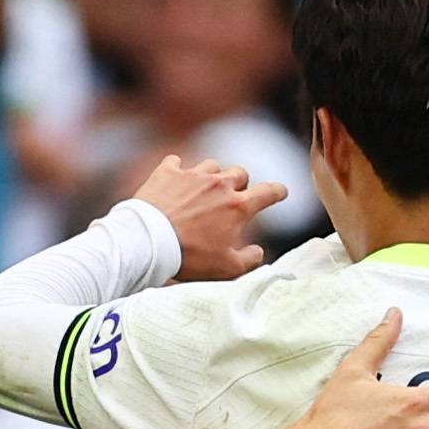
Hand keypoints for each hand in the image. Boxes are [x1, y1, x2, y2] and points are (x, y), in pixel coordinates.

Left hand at [132, 155, 289, 280]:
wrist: (148, 242)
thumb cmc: (189, 257)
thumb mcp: (227, 267)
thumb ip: (250, 259)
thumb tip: (259, 252)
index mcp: (238, 206)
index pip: (268, 192)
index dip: (278, 191)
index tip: (280, 192)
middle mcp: (219, 185)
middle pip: (240, 172)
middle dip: (241, 183)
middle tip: (233, 196)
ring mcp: (192, 175)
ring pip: (212, 165)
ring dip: (212, 175)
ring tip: (203, 189)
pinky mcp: (166, 172)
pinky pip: (176, 161)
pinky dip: (177, 169)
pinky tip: (174, 179)